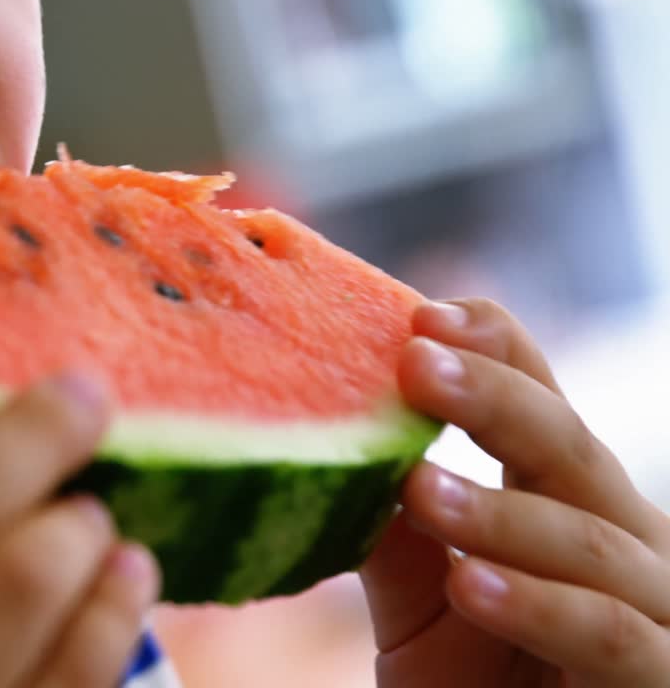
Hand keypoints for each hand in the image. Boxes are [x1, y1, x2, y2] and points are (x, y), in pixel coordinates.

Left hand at [360, 299, 669, 687]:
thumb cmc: (478, 681)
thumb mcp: (420, 606)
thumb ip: (391, 539)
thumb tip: (331, 449)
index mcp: (566, 498)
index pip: (543, 399)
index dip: (495, 351)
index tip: (421, 318)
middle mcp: (622, 536)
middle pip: (570, 446)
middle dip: (494, 400)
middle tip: (416, 364)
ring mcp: (655, 605)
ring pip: (586, 539)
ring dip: (500, 510)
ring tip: (419, 489)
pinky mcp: (659, 678)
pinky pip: (610, 634)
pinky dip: (542, 606)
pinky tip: (472, 584)